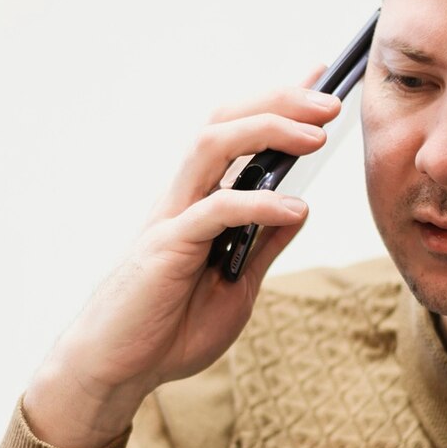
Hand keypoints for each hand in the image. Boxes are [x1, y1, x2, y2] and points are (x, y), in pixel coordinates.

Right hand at [24, 74, 340, 447]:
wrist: (117, 369)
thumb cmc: (167, 329)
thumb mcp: (237, 286)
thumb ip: (262, 245)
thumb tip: (297, 208)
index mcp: (198, 201)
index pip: (236, 133)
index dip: (276, 100)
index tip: (319, 78)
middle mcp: (182, 197)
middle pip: (223, 121)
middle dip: (277, 101)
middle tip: (329, 98)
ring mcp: (171, 216)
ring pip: (212, 145)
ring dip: (266, 130)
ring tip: (315, 136)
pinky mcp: (166, 246)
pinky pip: (215, 210)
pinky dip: (258, 204)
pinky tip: (294, 208)